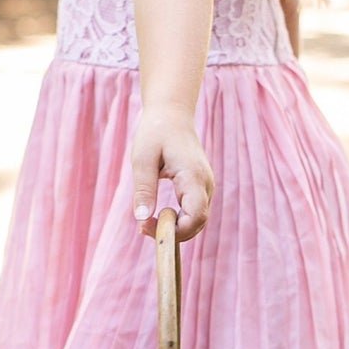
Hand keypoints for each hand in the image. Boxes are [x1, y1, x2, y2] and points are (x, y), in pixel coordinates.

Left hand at [131, 109, 213, 240]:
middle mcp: (206, 184)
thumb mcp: (142, 159)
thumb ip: (144, 189)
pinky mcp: (201, 188)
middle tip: (143, 227)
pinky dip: (178, 221)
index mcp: (194, 176)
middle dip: (172, 233)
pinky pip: (194, 213)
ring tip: (148, 221)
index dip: (174, 231)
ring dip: (175, 228)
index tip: (146, 226)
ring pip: (197, 222)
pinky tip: (158, 214)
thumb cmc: (155, 133)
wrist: (172, 114)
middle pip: (198, 224)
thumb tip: (142, 219)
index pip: (195, 218)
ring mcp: (206, 187)